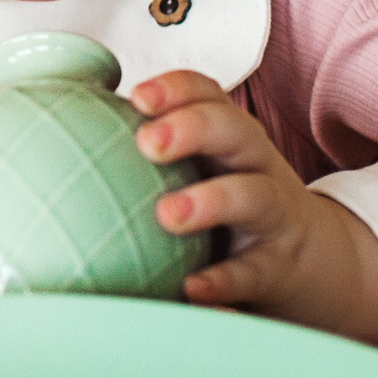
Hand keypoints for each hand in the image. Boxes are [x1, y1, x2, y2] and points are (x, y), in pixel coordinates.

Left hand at [129, 70, 377, 347]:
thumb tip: (63, 127)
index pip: (208, 95)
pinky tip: (193, 288)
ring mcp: (273, 215)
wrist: (313, 262)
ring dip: (212, 201)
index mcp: (228, 136)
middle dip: (193, 128)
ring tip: (168, 215)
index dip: (177, 89)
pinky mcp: (278, 266)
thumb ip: (152, 149)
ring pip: (254, 195)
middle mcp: (255, 165)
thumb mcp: (202, 166)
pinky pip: (253, 271)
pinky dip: (224, 279)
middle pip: (235, 130)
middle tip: (148, 144)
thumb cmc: (232, 207)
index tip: (139, 98)